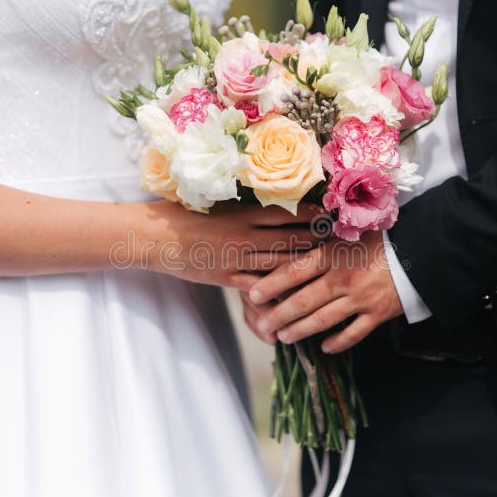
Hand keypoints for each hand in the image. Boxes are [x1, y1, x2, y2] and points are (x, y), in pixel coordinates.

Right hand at [131, 200, 320, 287]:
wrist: (155, 236)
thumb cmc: (183, 213)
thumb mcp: (216, 204)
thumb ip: (243, 206)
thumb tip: (270, 201)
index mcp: (242, 213)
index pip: (286, 213)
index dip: (311, 216)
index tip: (330, 215)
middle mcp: (244, 235)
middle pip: (289, 239)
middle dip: (317, 241)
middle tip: (341, 242)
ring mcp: (237, 258)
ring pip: (279, 263)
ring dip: (304, 264)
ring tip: (327, 266)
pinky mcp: (227, 278)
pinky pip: (258, 286)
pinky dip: (278, 291)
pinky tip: (295, 296)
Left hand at [242, 231, 403, 352]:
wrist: (424, 250)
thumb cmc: (383, 237)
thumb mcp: (350, 233)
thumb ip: (323, 242)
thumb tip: (291, 243)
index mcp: (334, 254)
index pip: (294, 271)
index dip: (271, 285)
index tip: (252, 295)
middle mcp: (343, 278)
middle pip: (303, 301)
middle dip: (279, 315)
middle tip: (263, 325)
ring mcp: (361, 299)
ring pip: (323, 320)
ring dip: (300, 330)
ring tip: (283, 338)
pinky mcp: (378, 314)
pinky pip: (353, 333)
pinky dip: (337, 342)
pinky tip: (324, 347)